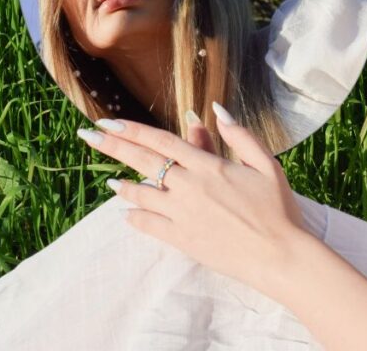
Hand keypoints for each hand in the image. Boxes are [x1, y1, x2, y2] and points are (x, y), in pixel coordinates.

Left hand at [76, 104, 308, 297]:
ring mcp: (183, 215)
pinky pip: (150, 225)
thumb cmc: (278, 209)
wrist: (280, 255)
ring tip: (110, 182)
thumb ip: (239, 135)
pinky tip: (127, 213)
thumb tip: (215, 110)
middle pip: (143, 161)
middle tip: (87, 137)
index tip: (108, 122)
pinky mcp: (183, 240)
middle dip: (112, 147)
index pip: (160, 141)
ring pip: (142, 194)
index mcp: (208, 165)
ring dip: (123, 186)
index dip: (131, 130)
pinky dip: (135, 217)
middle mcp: (190, 187)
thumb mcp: (265, 164)